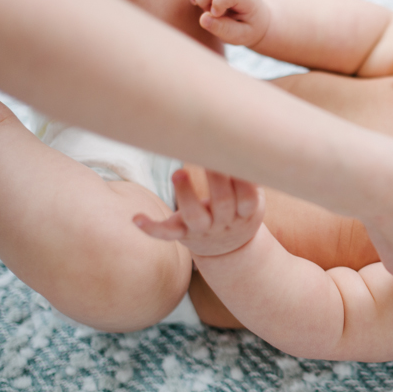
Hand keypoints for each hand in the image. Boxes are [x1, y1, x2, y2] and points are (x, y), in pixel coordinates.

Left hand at [134, 168, 264, 256]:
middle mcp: (223, 222)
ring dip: (185, 195)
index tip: (236, 159)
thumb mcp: (255, 199)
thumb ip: (252, 178)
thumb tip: (248, 142)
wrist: (229, 249)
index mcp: (245, 213)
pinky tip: (136, 218)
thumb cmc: (241, 211)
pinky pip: (166, 234)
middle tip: (210, 158)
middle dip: (217, 180)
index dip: (244, 182)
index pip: (247, 199)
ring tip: (178, 172)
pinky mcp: (182, 234)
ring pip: (194, 216)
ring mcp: (202, 230)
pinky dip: (150, 228)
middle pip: (222, 204)